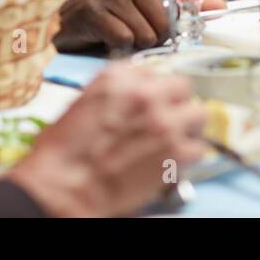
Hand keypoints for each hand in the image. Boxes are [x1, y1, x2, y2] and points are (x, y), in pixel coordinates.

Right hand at [8, 66, 205, 216]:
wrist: (61, 188)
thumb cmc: (60, 155)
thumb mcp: (81, 106)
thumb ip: (114, 98)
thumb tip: (130, 106)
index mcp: (118, 77)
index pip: (153, 71)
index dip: (154, 91)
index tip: (153, 102)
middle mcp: (145, 92)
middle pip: (181, 86)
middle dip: (176, 104)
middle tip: (169, 121)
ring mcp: (165, 120)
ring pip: (199, 113)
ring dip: (189, 127)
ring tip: (178, 142)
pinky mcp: (177, 151)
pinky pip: (199, 149)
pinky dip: (189, 158)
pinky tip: (174, 166)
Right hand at [56, 0, 170, 50]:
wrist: (66, 17)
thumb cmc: (111, 13)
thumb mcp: (144, 3)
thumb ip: (174, 5)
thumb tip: (207, 6)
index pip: (178, 3)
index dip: (171, 23)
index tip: (158, 26)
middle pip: (164, 24)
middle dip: (153, 38)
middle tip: (136, 35)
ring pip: (145, 35)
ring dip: (134, 44)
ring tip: (119, 34)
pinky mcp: (92, 11)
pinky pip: (124, 40)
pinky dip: (118, 47)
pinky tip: (106, 38)